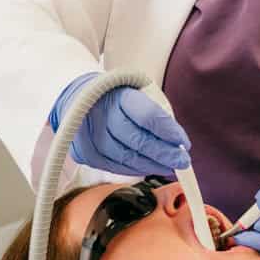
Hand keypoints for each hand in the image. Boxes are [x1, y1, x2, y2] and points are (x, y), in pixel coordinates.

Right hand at [49, 73, 190, 177]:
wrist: (75, 98)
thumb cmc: (115, 96)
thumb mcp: (136, 91)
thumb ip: (155, 113)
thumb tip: (176, 142)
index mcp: (117, 95)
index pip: (148, 116)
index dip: (168, 131)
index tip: (184, 142)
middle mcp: (100, 115)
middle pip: (138, 141)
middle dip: (164, 154)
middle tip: (182, 161)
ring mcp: (89, 136)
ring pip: (127, 158)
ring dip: (152, 165)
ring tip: (169, 166)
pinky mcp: (84, 153)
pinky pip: (114, 166)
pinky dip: (135, 169)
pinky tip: (148, 167)